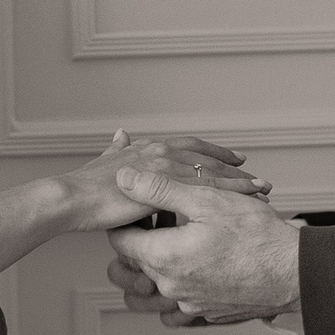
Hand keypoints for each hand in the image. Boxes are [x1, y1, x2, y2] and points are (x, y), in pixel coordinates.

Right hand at [65, 130, 270, 235]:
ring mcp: (166, 166)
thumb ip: (117, 150)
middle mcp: (162, 151)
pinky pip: (206, 189)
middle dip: (233, 168)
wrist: (72, 199)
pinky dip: (229, 192)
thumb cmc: (85, 187)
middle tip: (257, 178)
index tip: (234, 159)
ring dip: (239, 181)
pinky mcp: (167, 185)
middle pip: (208, 158)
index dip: (213, 153)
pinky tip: (244, 201)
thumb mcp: (105, 163)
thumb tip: (121, 134)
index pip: (190, 147)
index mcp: (150, 147)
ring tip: (262, 191)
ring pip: (212, 172)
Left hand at [107, 166, 301, 324]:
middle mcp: (171, 287)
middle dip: (147, 234)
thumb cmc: (257, 236)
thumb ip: (160, 188)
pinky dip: (189, 271)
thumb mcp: (207, 199)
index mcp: (164, 258)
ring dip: (168, 253)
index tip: (138, 204)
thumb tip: (124, 178)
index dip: (126, 218)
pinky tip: (210, 252)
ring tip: (190, 231)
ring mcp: (188, 303)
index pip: (120, 240)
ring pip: (162, 276)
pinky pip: (185, 290)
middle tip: (166, 212)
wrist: (296, 274)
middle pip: (140, 259)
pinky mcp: (207, 311)